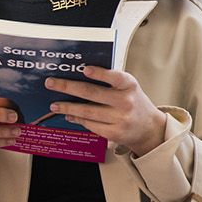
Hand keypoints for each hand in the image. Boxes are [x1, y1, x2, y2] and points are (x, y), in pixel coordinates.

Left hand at [45, 66, 167, 155]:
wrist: (149, 128)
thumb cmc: (133, 102)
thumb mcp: (128, 87)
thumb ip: (109, 80)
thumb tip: (78, 75)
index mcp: (129, 85)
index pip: (115, 77)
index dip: (100, 73)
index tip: (84, 69)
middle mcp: (126, 101)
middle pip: (92, 93)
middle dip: (68, 87)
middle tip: (51, 83)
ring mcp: (120, 119)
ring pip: (87, 111)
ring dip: (68, 107)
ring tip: (54, 105)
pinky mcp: (114, 133)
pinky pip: (91, 124)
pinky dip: (78, 119)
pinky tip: (69, 115)